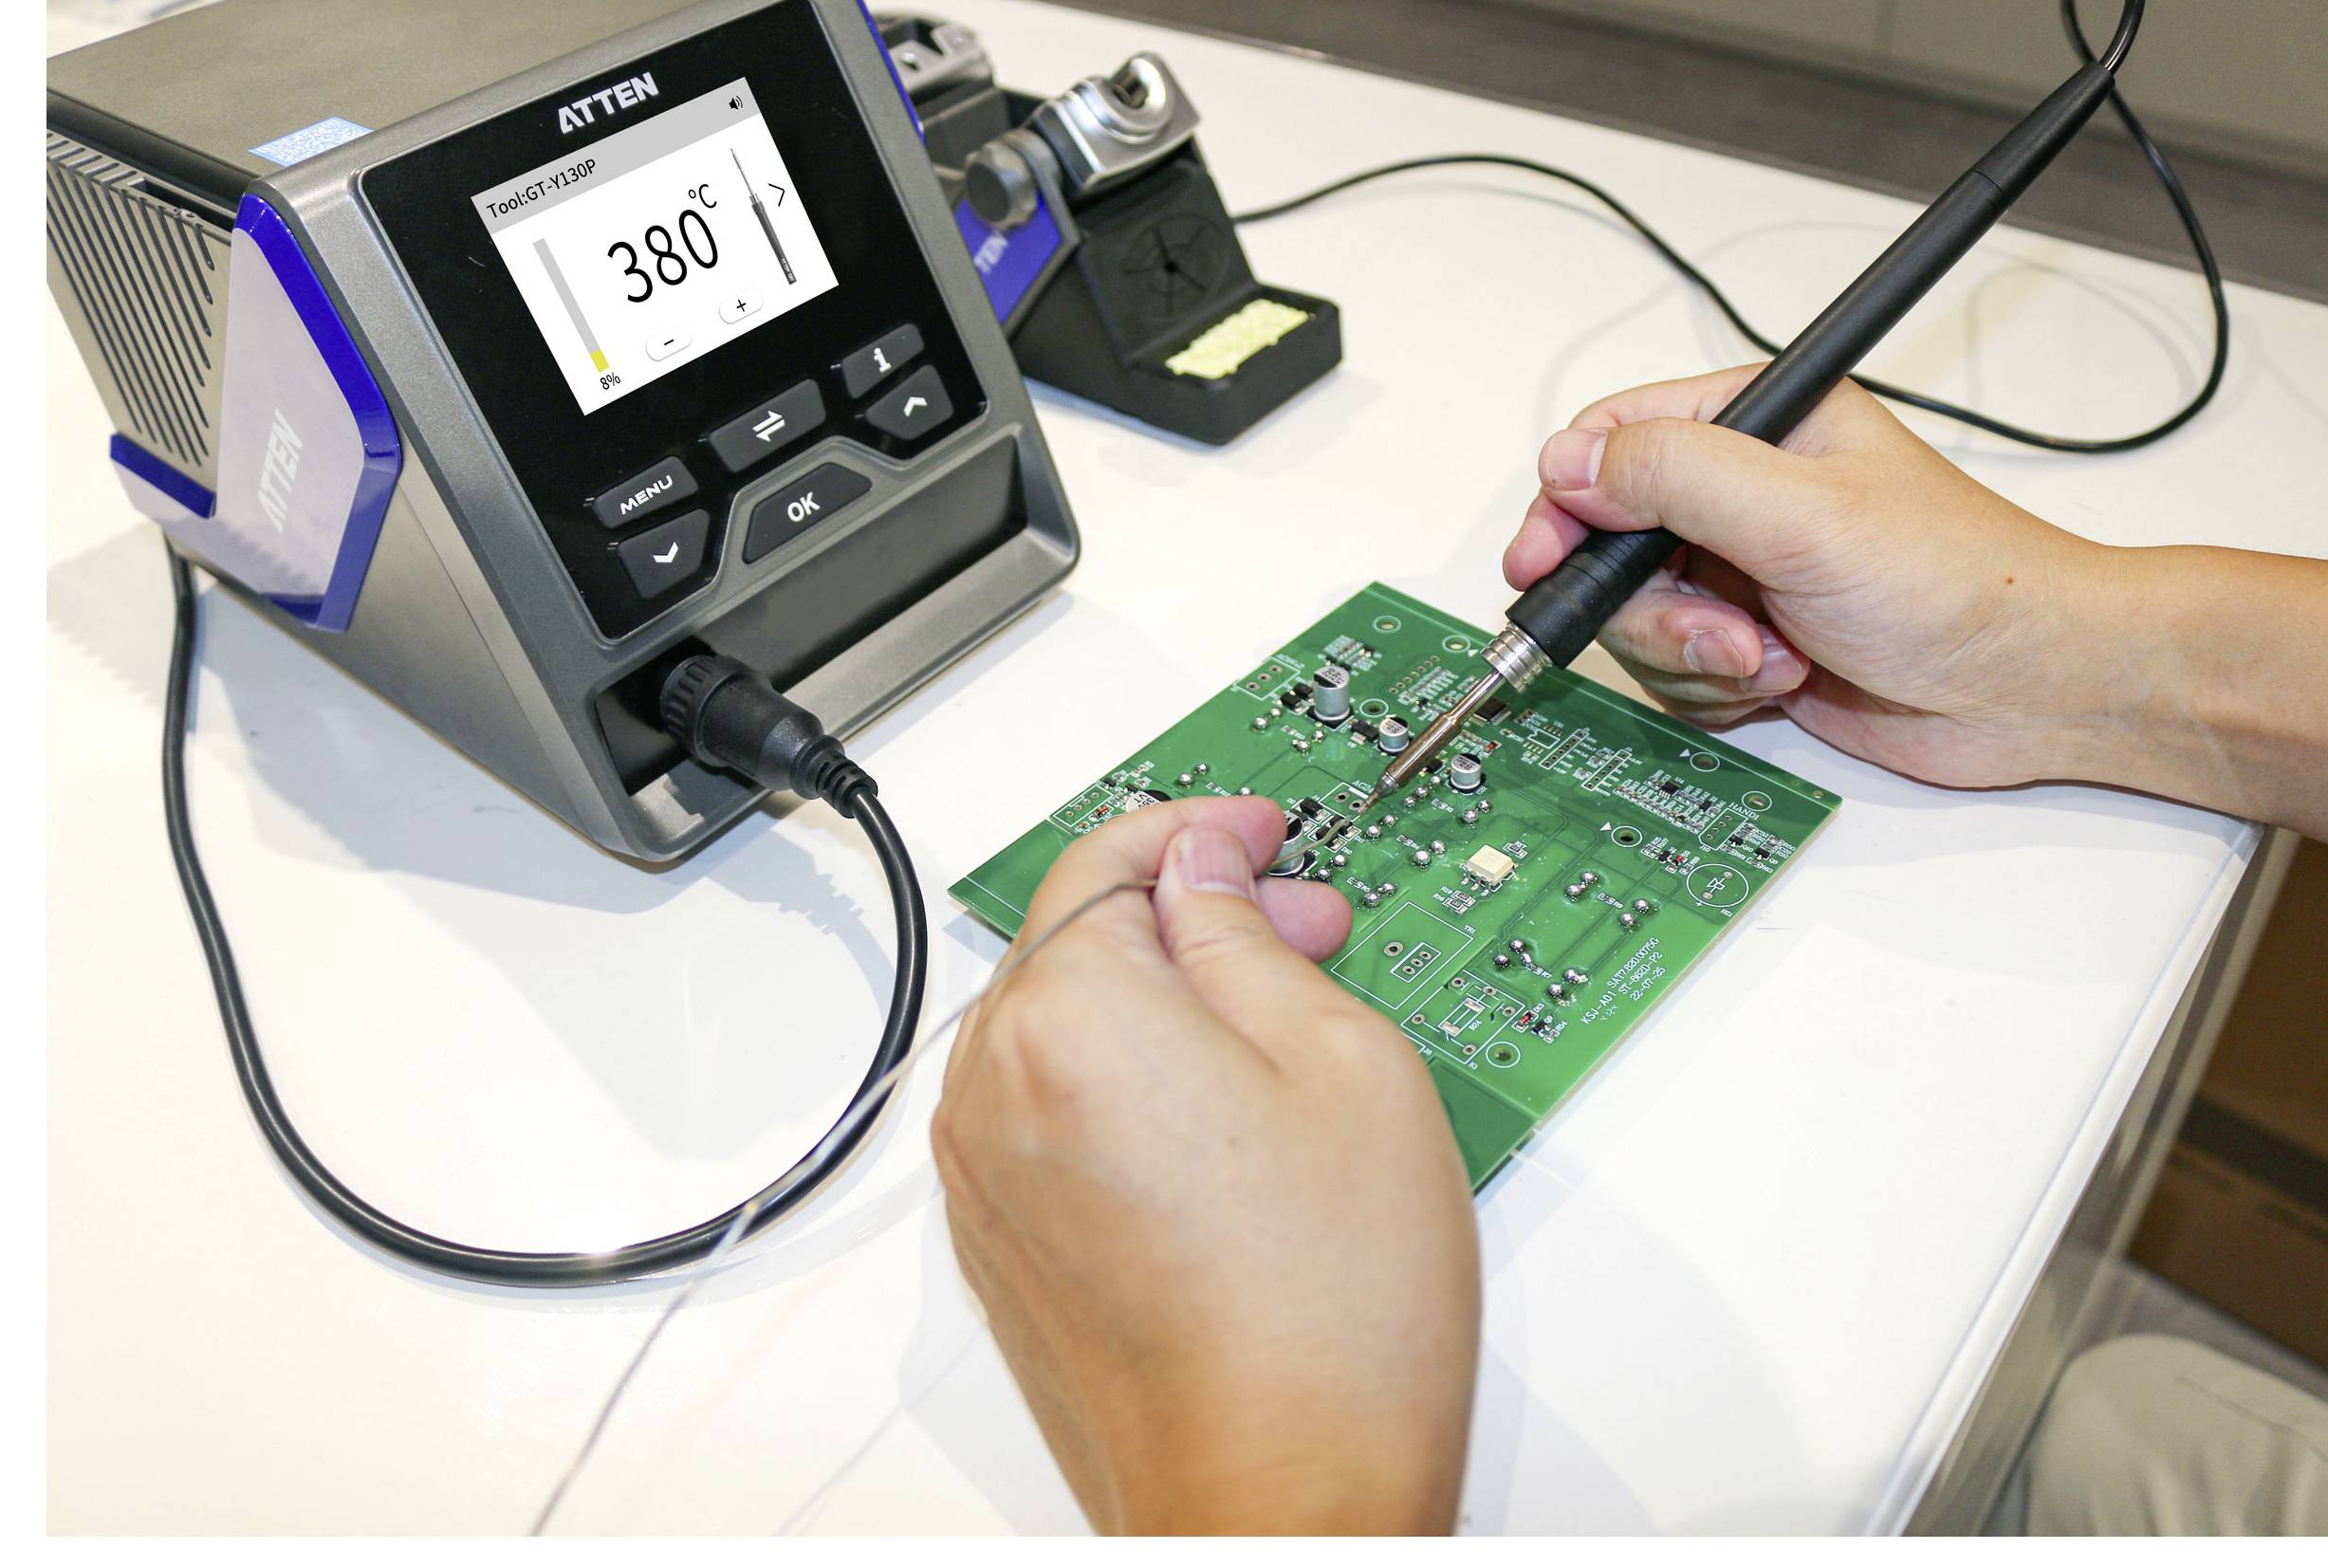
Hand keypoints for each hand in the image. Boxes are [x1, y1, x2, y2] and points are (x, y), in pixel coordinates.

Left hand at [933, 796, 1479, 1533]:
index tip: (1262, 829)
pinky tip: (1225, 1112)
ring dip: (1156, 996)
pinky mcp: (1003, 1247)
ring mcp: (986, 1177)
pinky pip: (1051, 1111)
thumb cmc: (1327, 1317)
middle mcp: (993, 1090)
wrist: (1280, 1503)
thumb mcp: (1342, 1060)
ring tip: (1280, 1024)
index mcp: (1068, 1017)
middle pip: (1075, 938)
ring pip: (1063, 1026)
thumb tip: (1208, 872)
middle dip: (1188, 913)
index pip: (1113, 859)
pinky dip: (1124, 1079)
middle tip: (1304, 926)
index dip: (1203, 827)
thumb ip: (1249, 936)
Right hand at [1504, 364, 2116, 788]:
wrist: (2032, 688)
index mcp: (1757, 422)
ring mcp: (1742, 572)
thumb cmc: (1960, 582)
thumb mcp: (1802, 512)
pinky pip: (1674, 673)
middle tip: (1713, 631)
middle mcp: (1741, 493)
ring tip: (1769, 658)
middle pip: (1609, 545)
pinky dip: (1716, 690)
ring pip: (1636, 619)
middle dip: (1649, 605)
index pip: (1613, 440)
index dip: (1567, 500)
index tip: (1544, 560)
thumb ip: (1676, 476)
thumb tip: (1570, 463)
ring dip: (1691, 655)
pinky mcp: (1750, 643)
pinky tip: (1784, 680)